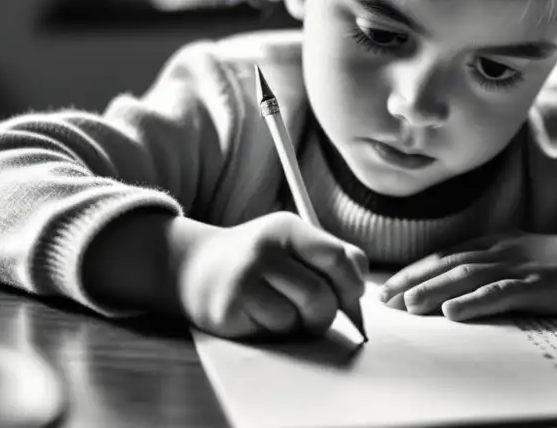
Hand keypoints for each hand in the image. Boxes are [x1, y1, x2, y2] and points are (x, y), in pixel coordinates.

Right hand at [175, 211, 368, 338]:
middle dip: (328, 312)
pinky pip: (276, 329)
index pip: (338, 258)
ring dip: (302, 323)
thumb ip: (333, 259)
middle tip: (316, 313)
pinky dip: (278, 330)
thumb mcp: (294, 245)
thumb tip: (360, 294)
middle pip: (323, 294)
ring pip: (301, 316)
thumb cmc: (259, 261)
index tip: (350, 298)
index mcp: (288, 227)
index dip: (352, 285)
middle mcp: (266, 247)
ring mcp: (246, 276)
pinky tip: (261, 316)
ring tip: (286, 312)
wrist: (195, 268)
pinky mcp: (231, 306)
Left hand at [376, 230, 556, 321]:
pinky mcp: (534, 285)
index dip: (413, 271)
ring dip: (434, 290)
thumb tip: (450, 288)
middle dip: (413, 281)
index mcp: (491, 243)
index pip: (443, 256)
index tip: (387, 288)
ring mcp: (516, 266)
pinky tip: (452, 312)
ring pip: (466, 276)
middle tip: (384, 300)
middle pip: (446, 264)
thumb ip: (486, 266)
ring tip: (408, 306)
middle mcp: (498, 250)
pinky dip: (473, 302)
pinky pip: (499, 292)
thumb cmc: (555, 264)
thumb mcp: (514, 258)